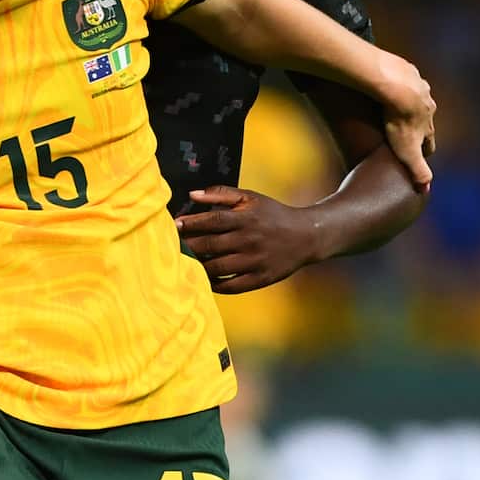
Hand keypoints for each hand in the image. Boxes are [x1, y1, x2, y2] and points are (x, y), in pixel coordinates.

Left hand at [177, 187, 319, 292]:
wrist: (306, 236)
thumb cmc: (272, 214)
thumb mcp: (251, 198)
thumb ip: (222, 193)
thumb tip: (192, 194)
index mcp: (246, 218)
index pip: (213, 221)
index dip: (192, 224)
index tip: (174, 226)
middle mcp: (249, 240)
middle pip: (211, 246)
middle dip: (189, 247)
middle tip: (172, 248)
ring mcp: (255, 261)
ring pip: (217, 268)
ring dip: (197, 267)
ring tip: (184, 264)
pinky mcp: (260, 279)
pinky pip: (231, 286)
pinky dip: (214, 285)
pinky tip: (204, 279)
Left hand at [373, 51, 435, 190]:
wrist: (395, 85)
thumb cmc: (399, 120)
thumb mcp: (408, 150)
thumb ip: (417, 170)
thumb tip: (426, 191)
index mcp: (428, 124)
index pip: (430, 141)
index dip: (424, 149)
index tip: (418, 154)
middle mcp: (428, 104)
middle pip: (425, 119)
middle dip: (418, 125)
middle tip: (406, 131)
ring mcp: (419, 86)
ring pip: (417, 98)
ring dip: (410, 104)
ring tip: (395, 109)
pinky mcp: (407, 71)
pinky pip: (404, 79)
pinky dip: (399, 85)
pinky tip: (388, 86)